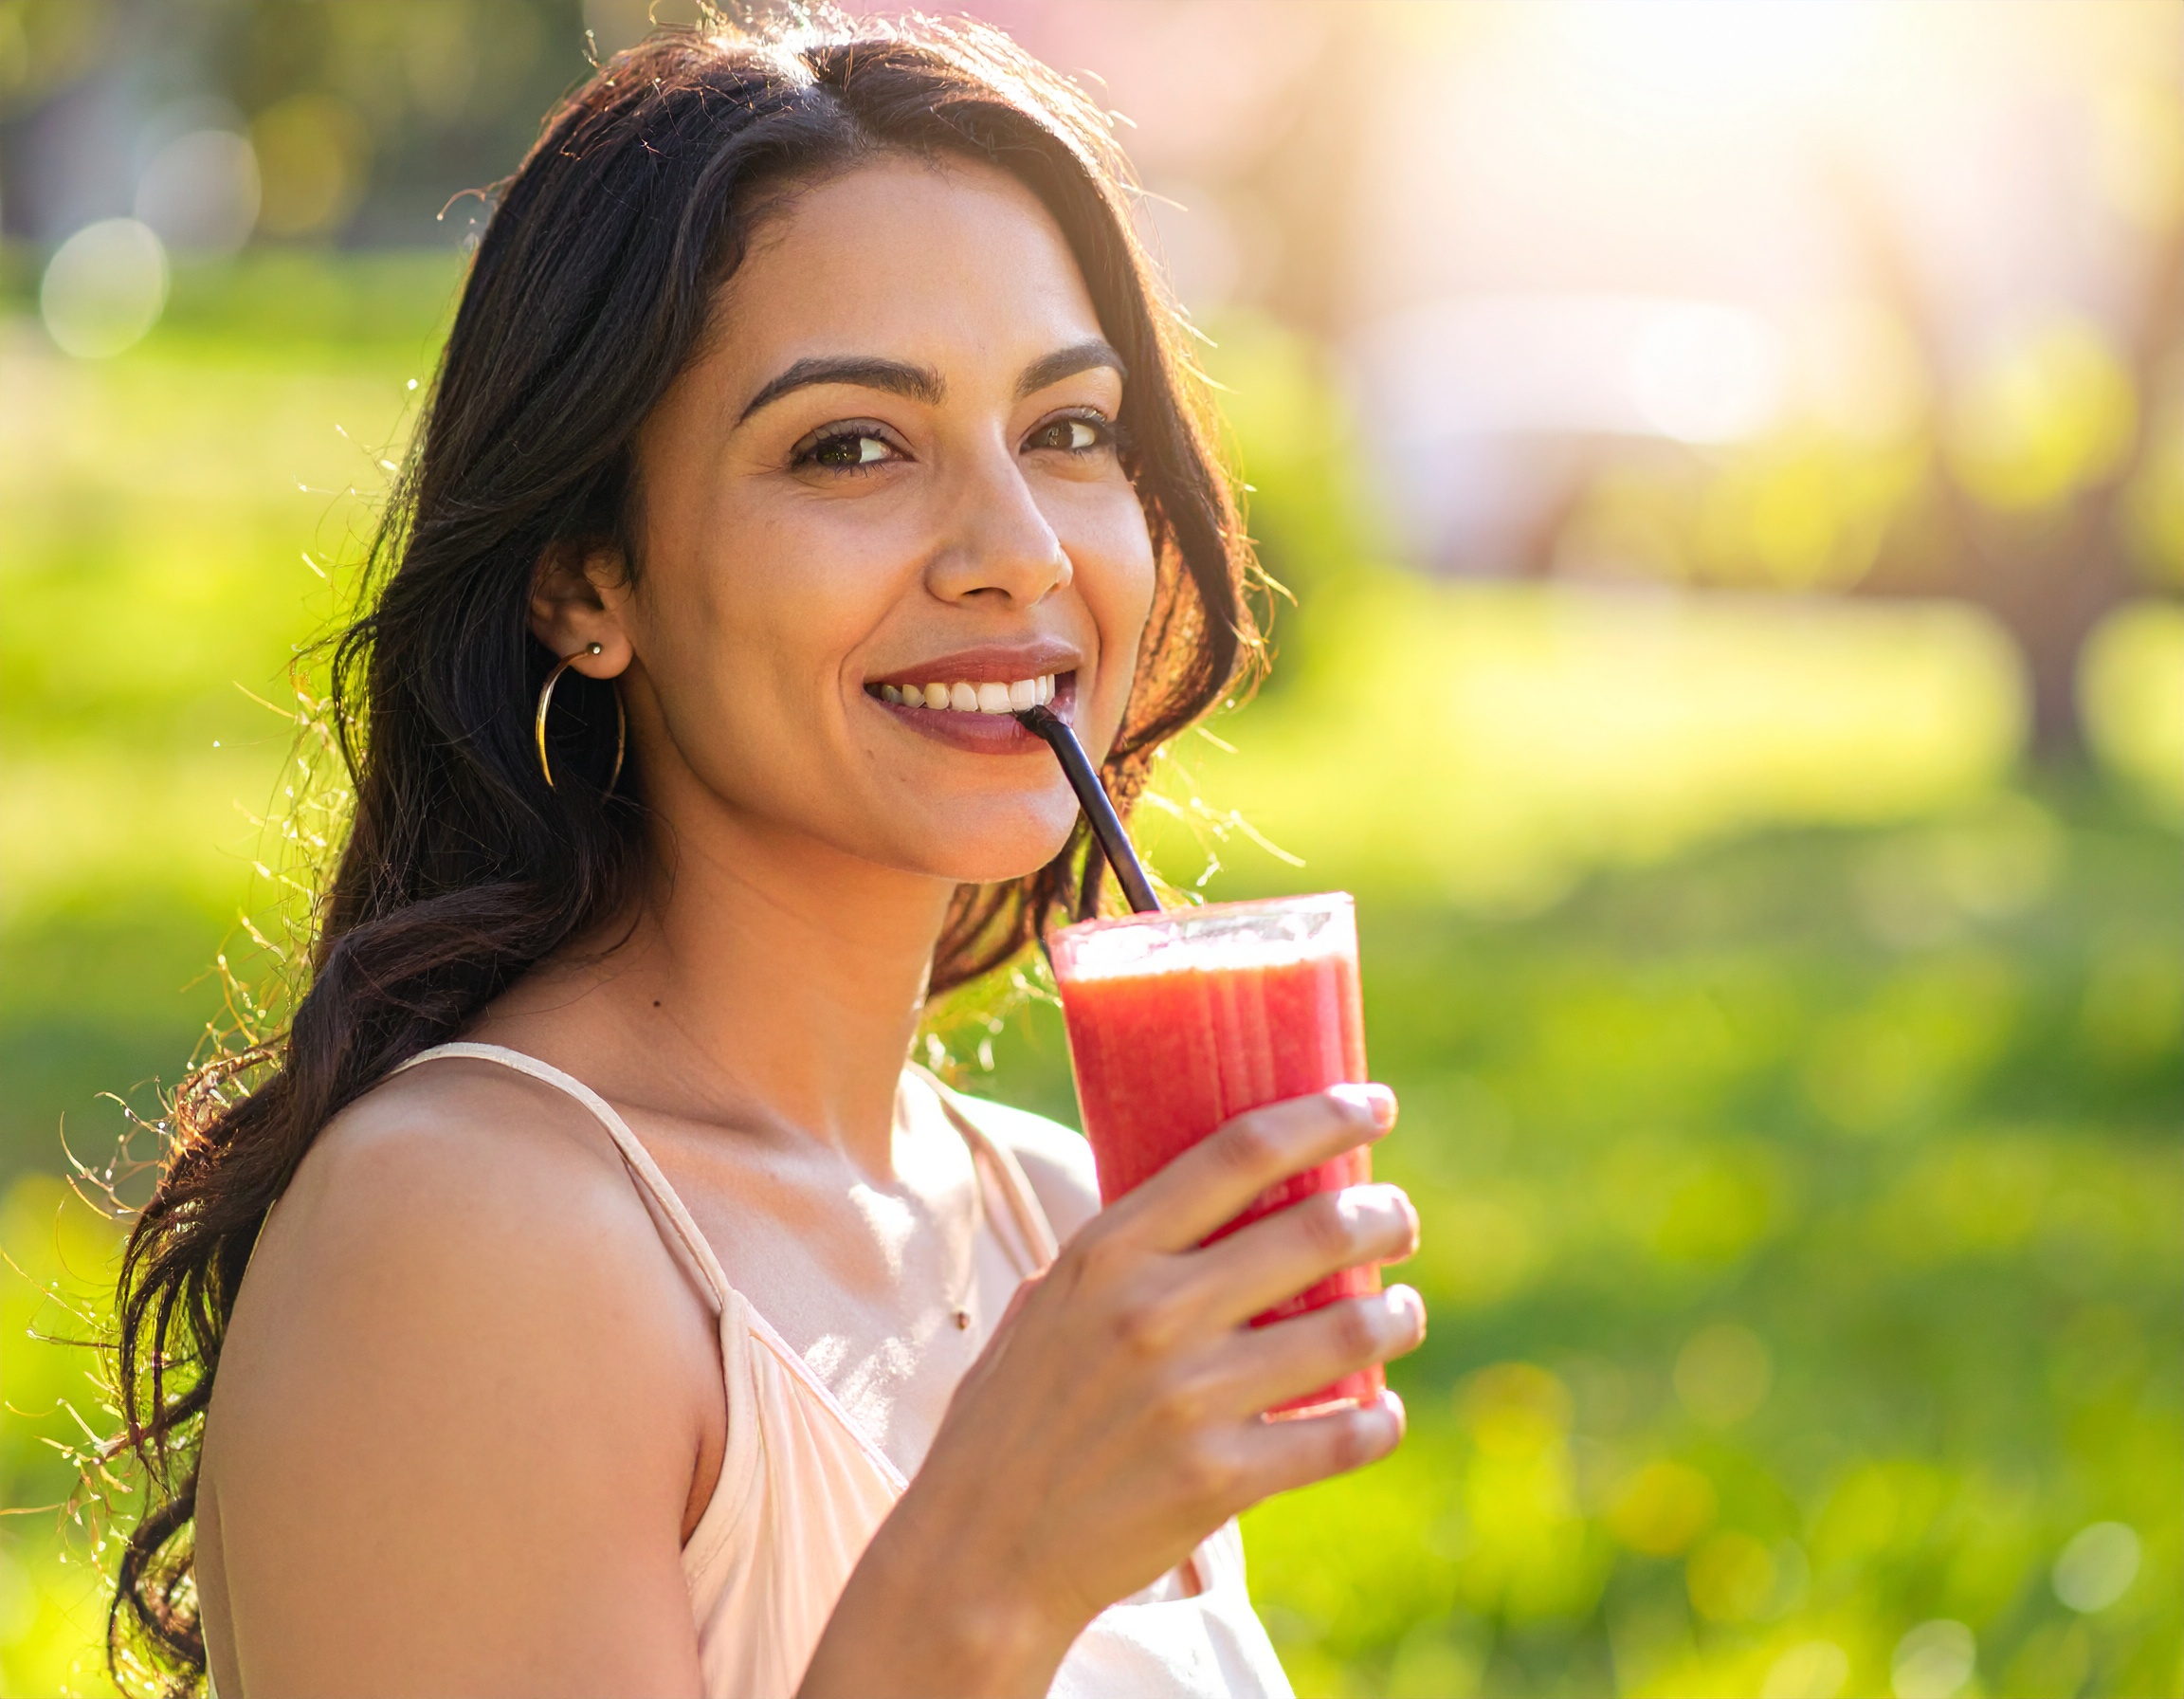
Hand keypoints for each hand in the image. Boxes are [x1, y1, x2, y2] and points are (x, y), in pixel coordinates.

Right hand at [801, 1084, 1424, 1698]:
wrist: (980, 1555)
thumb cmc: (1012, 1419)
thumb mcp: (1046, 1306)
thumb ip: (1121, 1256)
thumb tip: (1205, 1201)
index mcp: (1107, 1254)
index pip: (1238, 1153)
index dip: (1322, 1118)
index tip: (1374, 1105)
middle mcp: (1154, 1313)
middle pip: (1314, 1231)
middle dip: (1382, 1218)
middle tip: (1399, 1220)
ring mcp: (1191, 1399)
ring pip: (1347, 1332)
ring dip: (1396, 1315)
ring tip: (1402, 1312)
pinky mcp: (1220, 1481)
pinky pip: (1340, 1437)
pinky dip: (1378, 1421)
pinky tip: (1382, 1412)